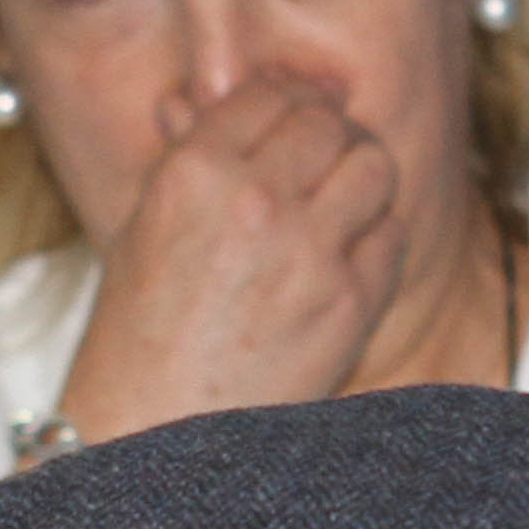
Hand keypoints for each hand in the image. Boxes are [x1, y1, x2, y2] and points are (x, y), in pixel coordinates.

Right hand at [48, 72, 403, 445]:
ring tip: (340, 203)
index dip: (289, 98)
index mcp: (194, 171)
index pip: (271, 93)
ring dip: (361, 178)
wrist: (154, 434)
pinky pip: (392, 237)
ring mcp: (309, 252)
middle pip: (330, 122)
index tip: (297, 111)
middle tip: (322, 159)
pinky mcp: (349, 304)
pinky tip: (345, 259)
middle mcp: (254, 199)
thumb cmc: (136, 335)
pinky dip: (376, 240)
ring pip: (375, 167)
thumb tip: (208, 96)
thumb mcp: (141, 227)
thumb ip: (185, 154)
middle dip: (329, 135)